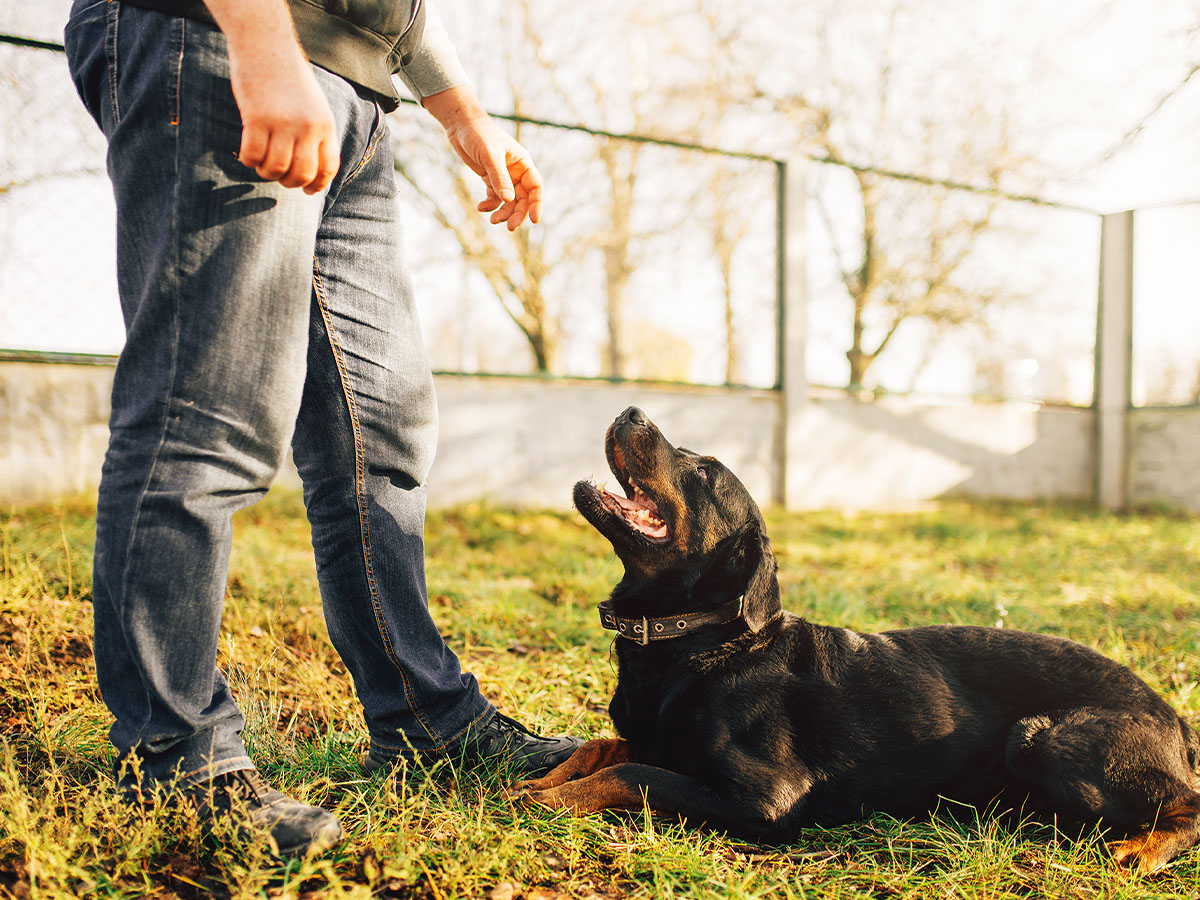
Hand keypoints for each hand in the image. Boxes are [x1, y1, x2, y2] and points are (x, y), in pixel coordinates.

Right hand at [205, 0, 339, 193]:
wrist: (266, 44)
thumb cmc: (288, 76)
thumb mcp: (314, 105)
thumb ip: (315, 133)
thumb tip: (310, 170)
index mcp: (324, 124)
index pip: (328, 167)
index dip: (317, 185)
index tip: (307, 190)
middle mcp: (307, 126)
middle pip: (302, 173)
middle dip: (289, 183)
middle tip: (278, 176)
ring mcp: (282, 123)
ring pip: (276, 168)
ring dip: (266, 173)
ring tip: (261, 165)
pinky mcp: (255, 118)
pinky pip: (252, 155)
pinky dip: (248, 161)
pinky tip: (247, 154)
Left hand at [423, 87, 542, 229]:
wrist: (461, 125)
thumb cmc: (479, 134)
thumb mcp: (490, 155)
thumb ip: (499, 178)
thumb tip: (509, 200)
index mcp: (522, 163)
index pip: (535, 187)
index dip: (537, 204)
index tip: (535, 220)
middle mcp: (516, 171)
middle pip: (523, 198)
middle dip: (517, 213)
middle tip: (510, 227)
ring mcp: (503, 176)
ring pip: (509, 201)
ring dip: (503, 212)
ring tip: (492, 220)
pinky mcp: (490, 178)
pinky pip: (494, 197)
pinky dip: (490, 205)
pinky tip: (481, 208)